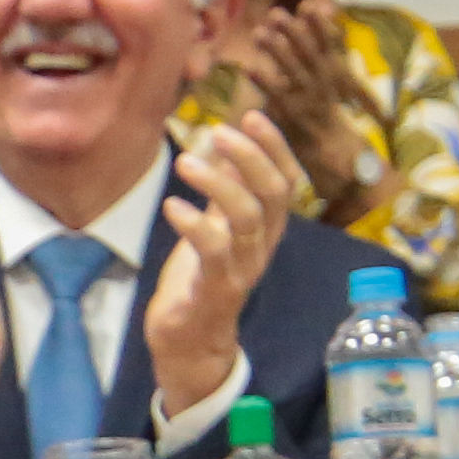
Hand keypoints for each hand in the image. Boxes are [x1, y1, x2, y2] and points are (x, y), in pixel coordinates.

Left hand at [146, 107, 312, 424]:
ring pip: (245, 218)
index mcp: (267, 228)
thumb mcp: (216, 226)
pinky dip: (194, 224)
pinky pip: (214, 252)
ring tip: (186, 161)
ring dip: (218, 183)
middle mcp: (263, 246)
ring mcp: (243, 269)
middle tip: (218, 130)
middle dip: (250, 156)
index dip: (274, 146)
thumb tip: (225, 139)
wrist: (190, 343)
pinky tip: (173, 205)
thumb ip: (225, 187)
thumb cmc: (201, 279)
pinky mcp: (216, 291)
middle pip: (273, 193)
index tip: (251, 114)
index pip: (285, 179)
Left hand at [233, 0, 370, 190]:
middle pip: (309, 55)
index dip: (319, 25)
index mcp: (333, 69)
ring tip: (258, 34)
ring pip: (294, 73)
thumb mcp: (326, 65)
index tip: (306, 5)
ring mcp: (308, 100)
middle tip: (275, 14)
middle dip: (294, 34)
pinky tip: (248, 68)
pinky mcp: (292, 117)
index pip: (329, 43)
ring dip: (277, 53)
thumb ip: (318, 28)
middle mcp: (323, 83)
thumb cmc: (323, 101)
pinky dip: (264, 82)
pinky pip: (277, 98)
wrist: (333, 149)